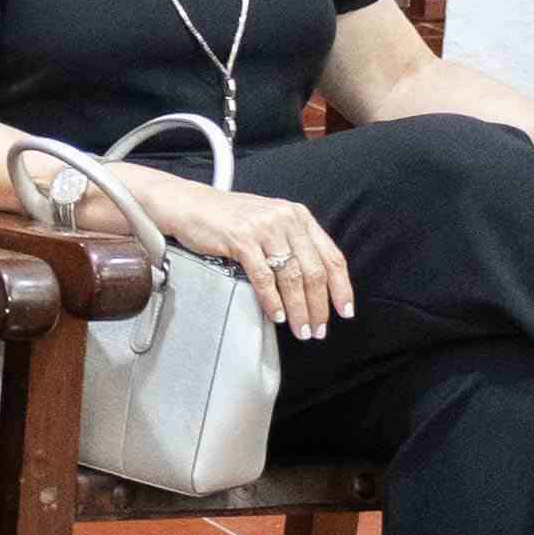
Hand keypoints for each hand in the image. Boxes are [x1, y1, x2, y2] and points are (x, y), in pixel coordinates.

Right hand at [110, 173, 355, 339]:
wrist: (189, 205)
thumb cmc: (228, 219)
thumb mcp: (269, 223)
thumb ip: (293, 244)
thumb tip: (314, 284)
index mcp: (299, 216)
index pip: (331, 256)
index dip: (341, 287)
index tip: (344, 311)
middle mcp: (286, 219)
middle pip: (314, 271)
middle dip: (319, 306)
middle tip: (318, 329)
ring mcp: (264, 229)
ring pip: (292, 277)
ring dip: (298, 309)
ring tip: (300, 329)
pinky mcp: (241, 240)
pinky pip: (264, 278)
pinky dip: (272, 301)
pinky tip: (276, 316)